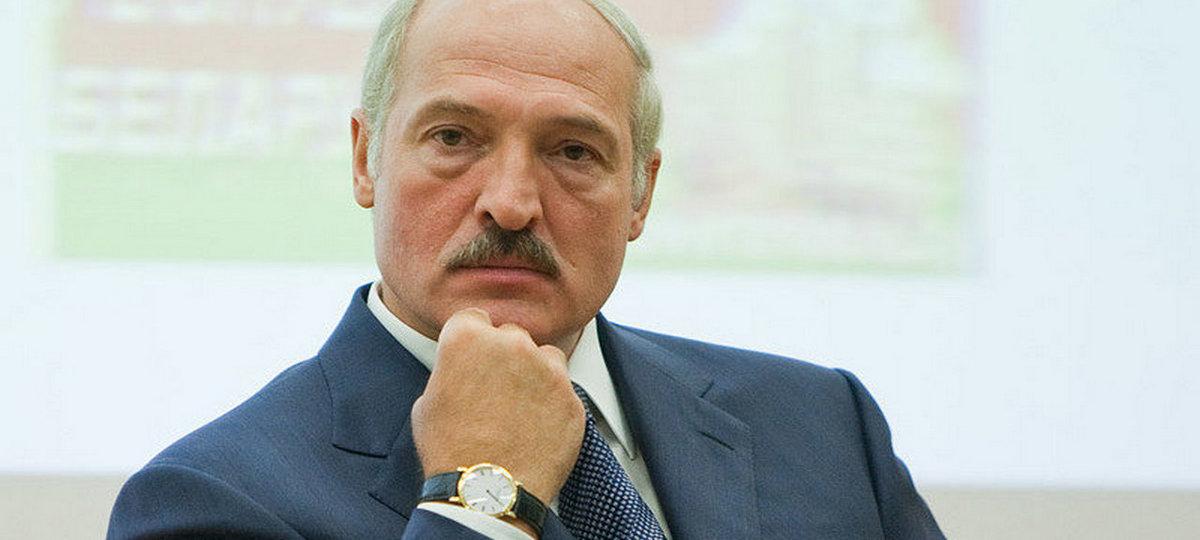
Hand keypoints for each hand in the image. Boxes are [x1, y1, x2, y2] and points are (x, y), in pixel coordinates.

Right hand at [411, 308, 584, 505]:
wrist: (488, 492)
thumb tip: (463, 368)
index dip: (471, 339)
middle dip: (504, 355)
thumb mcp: (428, 402)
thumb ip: (451, 370)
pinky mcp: (571, 396)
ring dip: (534, 373)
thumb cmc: (450, 450)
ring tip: (517, 409)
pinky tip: (536, 426)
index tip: (473, 359)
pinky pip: (563, 387)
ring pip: (544, 356)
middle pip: (511, 334)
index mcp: (468, 337)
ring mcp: (547, 368)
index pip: (474, 318)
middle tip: (495, 389)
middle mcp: (511, 343)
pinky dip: (552, 401)